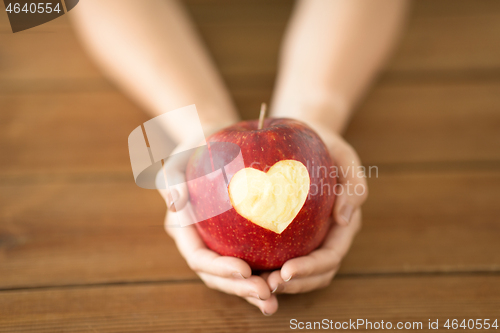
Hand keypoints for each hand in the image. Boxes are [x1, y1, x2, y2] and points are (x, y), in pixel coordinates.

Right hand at [158, 142, 278, 315]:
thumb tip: (176, 202)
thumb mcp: (177, 160)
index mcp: (185, 231)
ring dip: (255, 289)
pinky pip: (254, 257)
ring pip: (237, 275)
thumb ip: (172, 180)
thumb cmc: (192, 149)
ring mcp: (221, 243)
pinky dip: (268, 270)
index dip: (219, 268)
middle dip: (240, 289)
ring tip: (275, 300)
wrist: (210, 143)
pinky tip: (289, 275)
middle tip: (266, 295)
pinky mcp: (239, 238)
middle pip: (219, 275)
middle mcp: (202, 242)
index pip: (199, 258)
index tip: (244, 270)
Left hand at [266, 127, 366, 293]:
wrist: (307, 139)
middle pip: (316, 274)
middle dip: (294, 285)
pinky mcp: (290, 233)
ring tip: (256, 285)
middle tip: (267, 286)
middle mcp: (327, 236)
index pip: (329, 257)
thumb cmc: (327, 145)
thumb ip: (353, 185)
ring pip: (299, 273)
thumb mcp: (344, 156)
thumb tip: (344, 219)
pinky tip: (246, 267)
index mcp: (343, 225)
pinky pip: (279, 254)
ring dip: (280, 284)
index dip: (310, 269)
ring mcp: (309, 237)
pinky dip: (267, 266)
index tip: (285, 271)